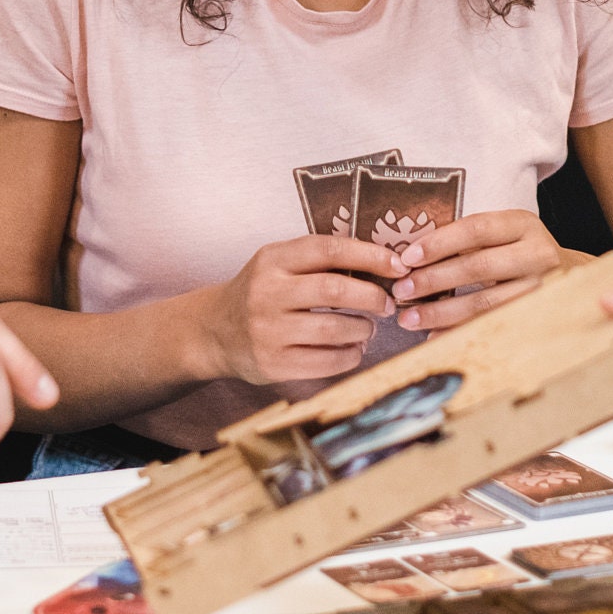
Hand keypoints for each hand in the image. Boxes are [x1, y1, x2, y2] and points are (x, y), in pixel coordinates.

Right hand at [202, 236, 398, 386]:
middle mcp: (267, 293)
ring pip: (334, 330)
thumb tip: (383, 265)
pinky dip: (350, 356)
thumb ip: (320, 261)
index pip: (328, 249)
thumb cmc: (262, 293)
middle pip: (334, 290)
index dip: (369, 256)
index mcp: (272, 260)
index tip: (397, 266)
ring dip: (363, 329)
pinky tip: (353, 349)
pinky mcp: (273, 363)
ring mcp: (268, 331)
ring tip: (367, 328)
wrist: (215, 331)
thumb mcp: (279, 265)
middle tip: (387, 303)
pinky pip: (326, 362)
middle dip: (372, 297)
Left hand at [384, 211, 568, 331]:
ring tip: (409, 319)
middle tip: (402, 290)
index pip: (475, 229)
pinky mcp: (537, 316)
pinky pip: (492, 326)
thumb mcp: (503, 235)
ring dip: (442, 313)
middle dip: (434, 280)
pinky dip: (459, 332)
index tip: (408, 258)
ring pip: (485, 303)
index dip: (439, 243)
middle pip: (478, 267)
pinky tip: (434, 336)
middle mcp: (537, 253)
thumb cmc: (521, 253)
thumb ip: (468, 241)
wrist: (571, 277)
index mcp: (522, 224)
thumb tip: (411, 258)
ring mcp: (541, 288)